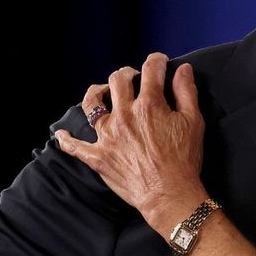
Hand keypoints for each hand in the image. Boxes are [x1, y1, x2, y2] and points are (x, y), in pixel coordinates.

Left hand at [55, 53, 208, 232]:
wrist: (169, 194)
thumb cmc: (184, 160)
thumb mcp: (193, 122)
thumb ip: (187, 92)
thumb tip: (182, 69)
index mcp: (149, 105)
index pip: (150, 71)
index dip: (156, 61)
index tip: (159, 62)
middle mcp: (124, 115)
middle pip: (117, 81)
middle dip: (126, 73)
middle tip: (133, 77)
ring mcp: (108, 136)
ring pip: (92, 105)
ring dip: (96, 93)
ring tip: (102, 91)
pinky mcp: (98, 157)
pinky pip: (76, 147)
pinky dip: (67, 140)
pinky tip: (62, 134)